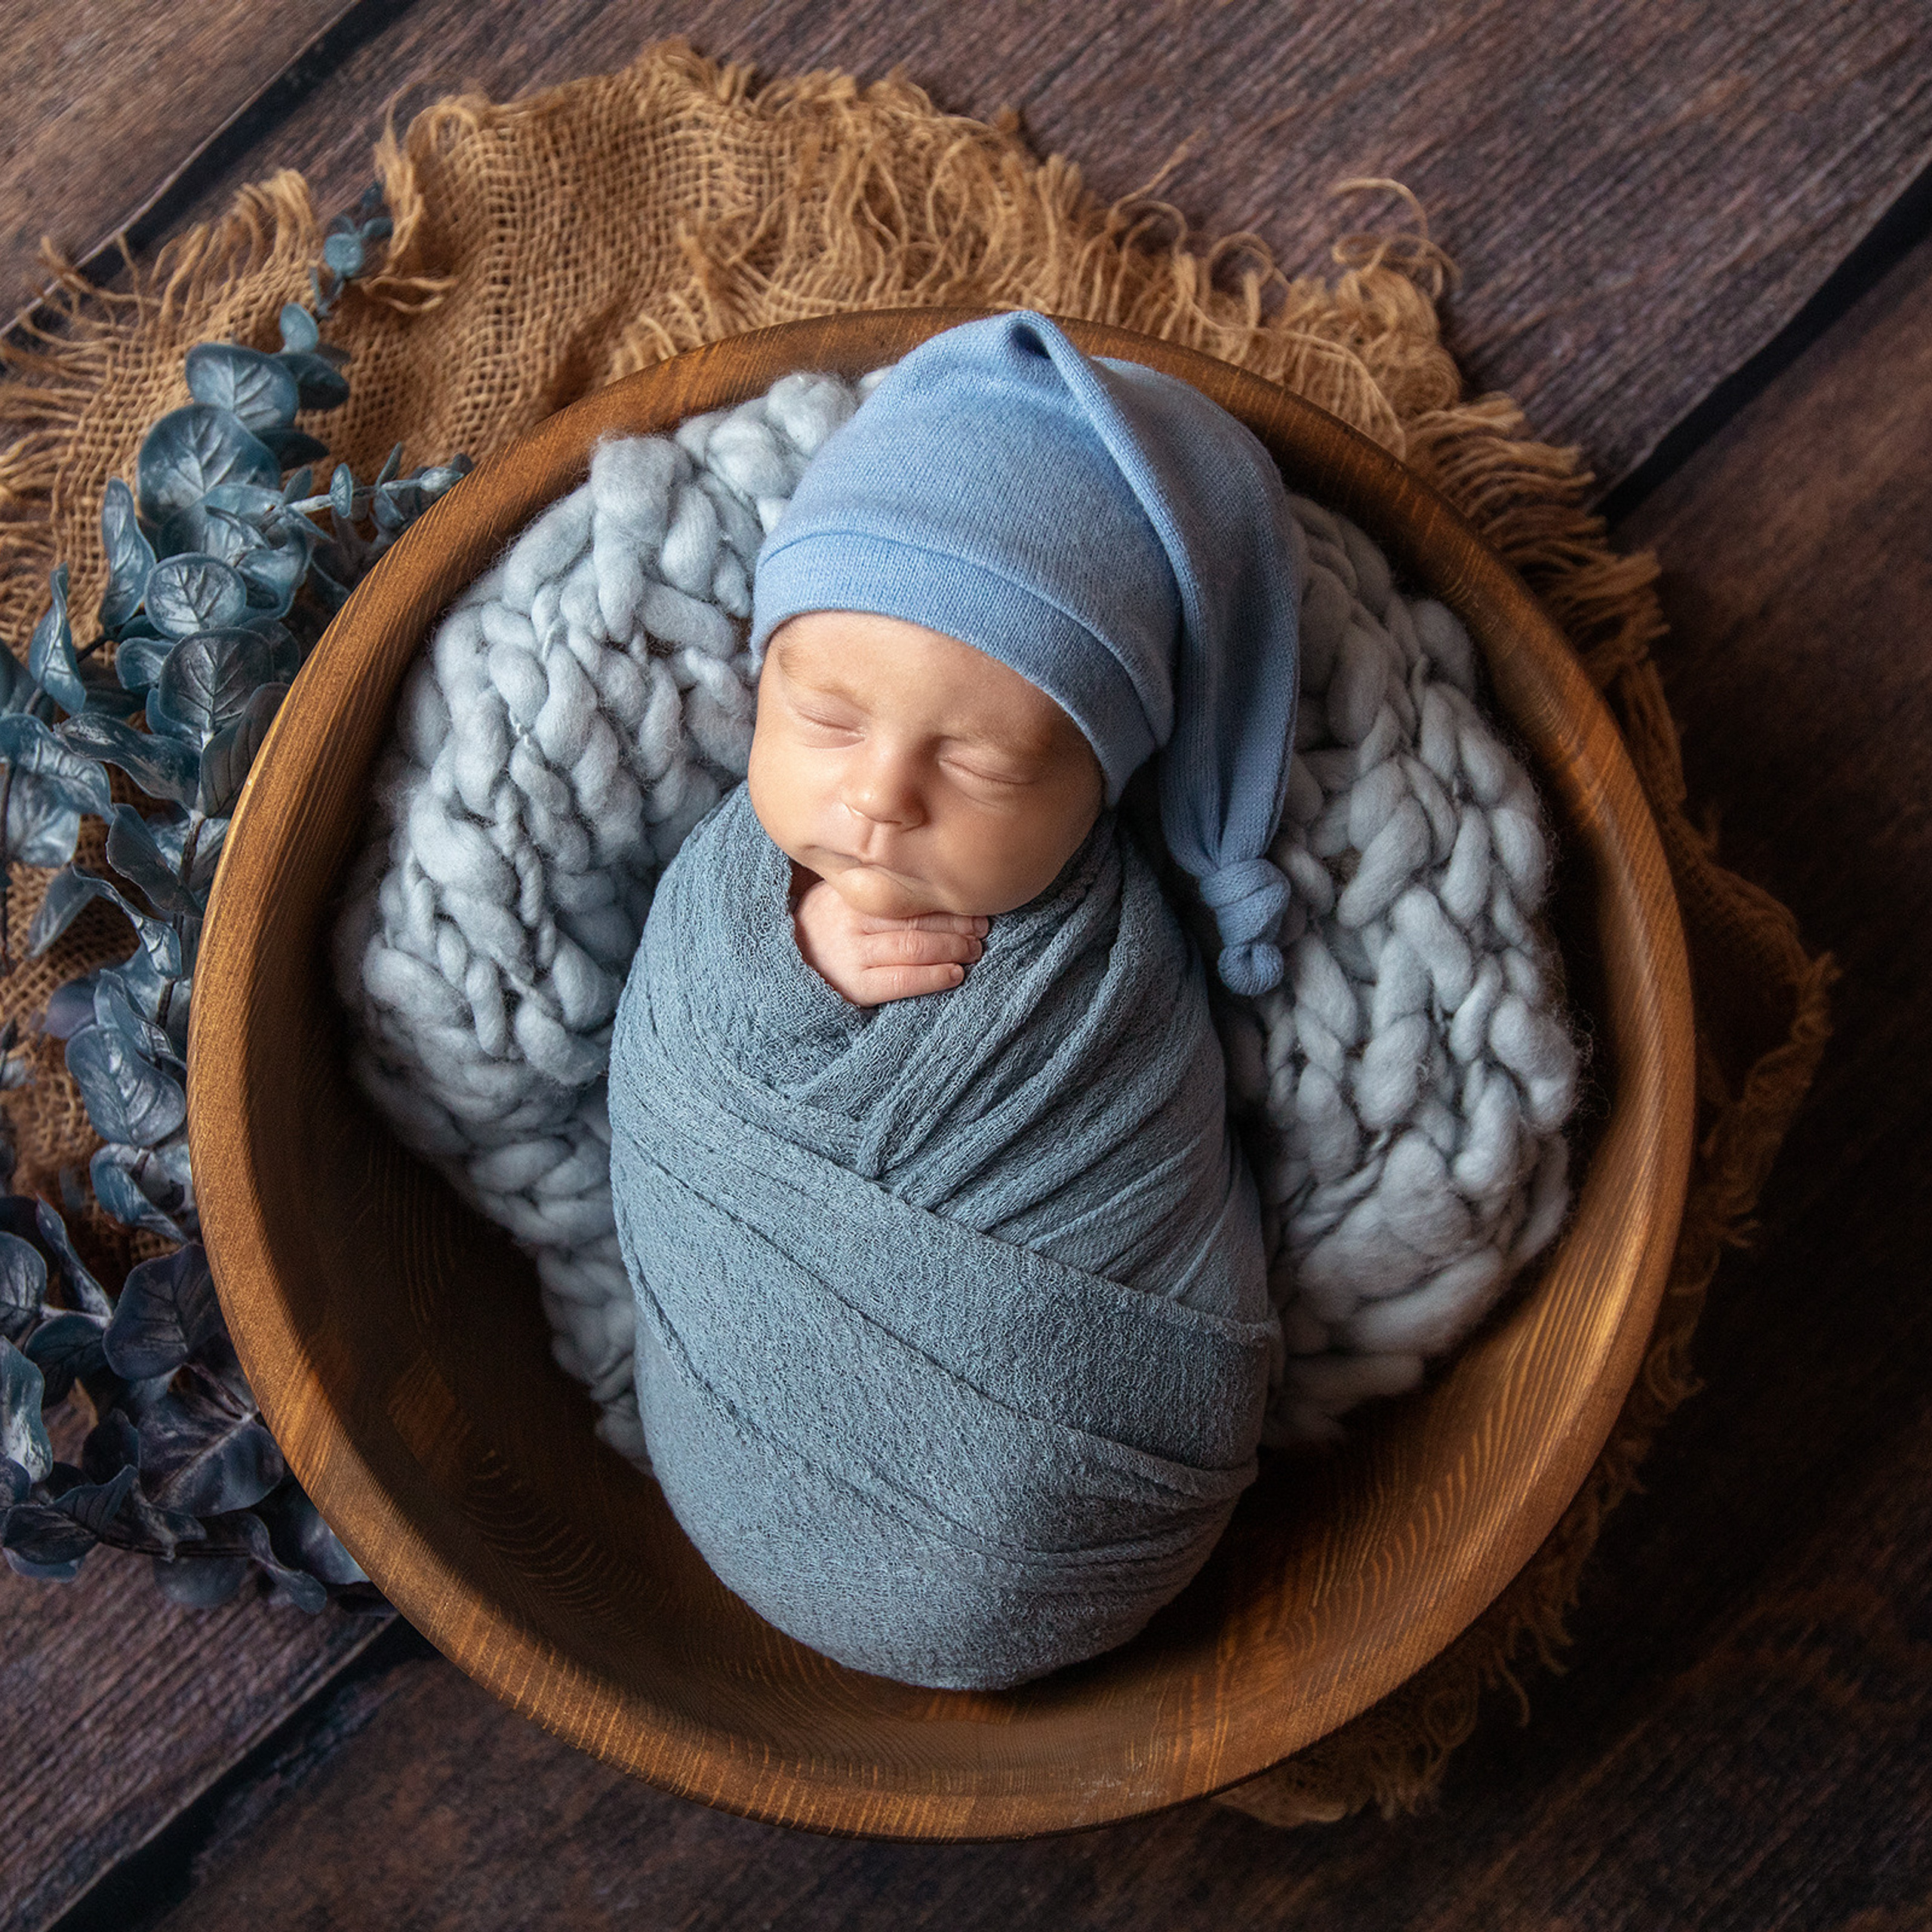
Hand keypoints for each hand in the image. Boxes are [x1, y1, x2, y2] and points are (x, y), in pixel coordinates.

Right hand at [791, 871, 988, 1006]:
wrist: (785, 964)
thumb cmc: (823, 926)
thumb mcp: (840, 895)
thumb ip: (873, 883)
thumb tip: (928, 871)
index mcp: (853, 894)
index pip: (909, 893)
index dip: (946, 899)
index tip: (972, 900)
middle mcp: (853, 920)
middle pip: (917, 918)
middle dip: (958, 923)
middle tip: (982, 928)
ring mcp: (853, 953)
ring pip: (915, 947)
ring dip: (953, 948)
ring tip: (975, 949)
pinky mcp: (856, 986)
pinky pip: (902, 980)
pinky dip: (933, 977)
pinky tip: (955, 975)